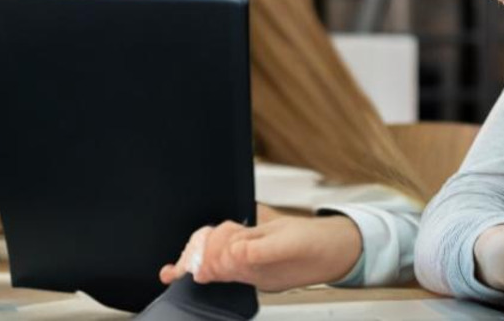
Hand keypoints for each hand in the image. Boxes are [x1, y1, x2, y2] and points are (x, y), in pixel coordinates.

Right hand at [159, 205, 362, 291]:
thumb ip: (259, 249)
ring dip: (188, 266)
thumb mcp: (287, 241)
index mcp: (247, 228)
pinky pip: (219, 274)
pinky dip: (201, 276)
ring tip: (172, 274)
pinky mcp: (247, 273)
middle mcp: (240, 242)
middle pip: (205, 248)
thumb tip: (234, 255)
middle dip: (190, 258)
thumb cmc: (312, 239)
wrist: (332, 253)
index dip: (204, 250)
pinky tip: (182, 277)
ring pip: (208, 261)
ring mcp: (242, 258)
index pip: (214, 236)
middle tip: (180, 271)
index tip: (198, 263)